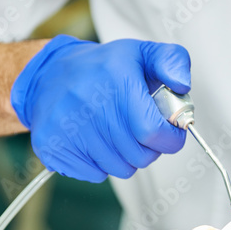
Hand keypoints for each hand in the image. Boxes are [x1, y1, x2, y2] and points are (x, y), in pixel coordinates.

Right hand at [11, 35, 189, 181]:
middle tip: (140, 130)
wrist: (48, 75)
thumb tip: (182, 85)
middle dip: (149, 148)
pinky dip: (101, 164)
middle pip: (139, 156)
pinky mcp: (51, 145)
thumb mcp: (142, 54)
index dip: (170, 139)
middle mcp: (88, 103)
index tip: (170, 133)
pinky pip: (95, 174)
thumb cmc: (102, 69)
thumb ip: (173, 62)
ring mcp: (67, 127)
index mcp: (116, 79)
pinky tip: (95, 140)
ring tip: (116, 132)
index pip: (153, 131)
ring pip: (119, 168)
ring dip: (125, 157)